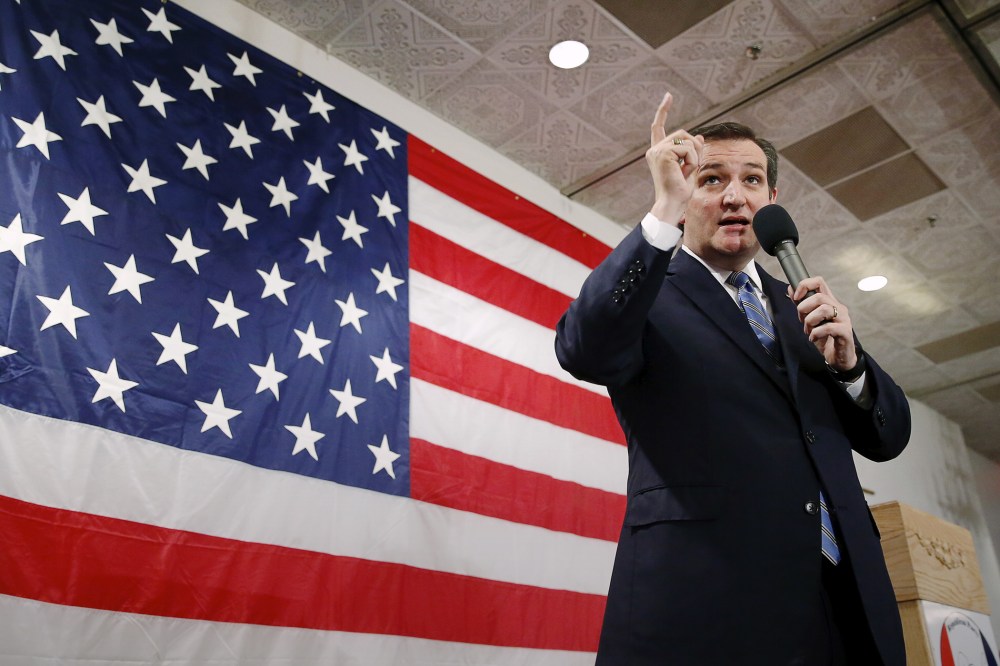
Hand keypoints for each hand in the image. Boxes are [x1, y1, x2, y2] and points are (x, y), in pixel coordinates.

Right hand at [646, 92, 703, 224]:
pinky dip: (692, 161)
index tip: (668, 96)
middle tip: (691, 167)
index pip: (658, 126)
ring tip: (686, 172)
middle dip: (694, 148)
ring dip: (694, 156)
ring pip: (687, 140)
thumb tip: (700, 136)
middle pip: (683, 133)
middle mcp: (654, 150)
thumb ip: (692, 151)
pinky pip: (687, 149)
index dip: (663, 110)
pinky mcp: (664, 154)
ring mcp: (657, 151)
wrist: (672, 204)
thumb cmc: (680, 191)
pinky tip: (684, 172)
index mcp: (657, 152)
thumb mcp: (690, 167)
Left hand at [788, 276, 857, 370]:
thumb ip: (802, 304)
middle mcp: (838, 308)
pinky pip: (828, 328)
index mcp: (830, 302)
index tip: (796, 297)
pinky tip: (813, 338)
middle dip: (804, 308)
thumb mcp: (810, 320)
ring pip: (824, 309)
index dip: (805, 285)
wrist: (839, 357)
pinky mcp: (845, 332)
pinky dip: (816, 333)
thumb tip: (790, 288)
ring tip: (809, 331)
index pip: (819, 282)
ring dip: (810, 321)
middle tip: (802, 320)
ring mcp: (843, 319)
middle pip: (819, 296)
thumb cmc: (825, 338)